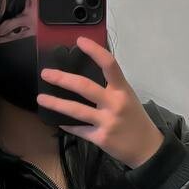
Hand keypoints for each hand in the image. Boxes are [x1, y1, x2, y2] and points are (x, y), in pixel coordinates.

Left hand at [37, 35, 164, 168]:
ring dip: (56, 103)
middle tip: (46, 73)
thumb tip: (83, 79)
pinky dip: (67, 125)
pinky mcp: (100, 138)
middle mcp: (114, 103)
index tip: (79, 41)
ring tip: (41, 99)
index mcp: (122, 89)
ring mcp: (107, 121)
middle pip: (85, 87)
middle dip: (62, 79)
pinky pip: (79, 129)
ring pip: (76, 110)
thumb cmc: (135, 119)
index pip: (109, 64)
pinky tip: (58, 122)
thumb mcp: (127, 98)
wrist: (147, 147)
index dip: (94, 51)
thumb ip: (110, 88)